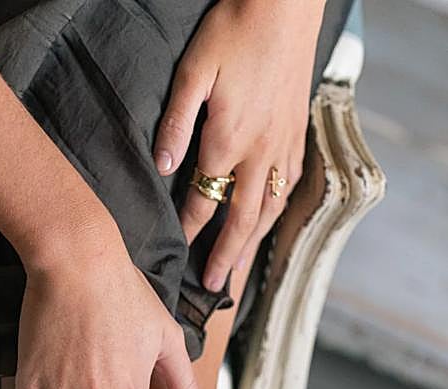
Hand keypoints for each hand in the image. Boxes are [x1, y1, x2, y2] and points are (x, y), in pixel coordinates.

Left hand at [153, 0, 324, 289]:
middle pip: (241, 220)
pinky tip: (268, 221)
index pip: (203, 201)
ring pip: (268, 209)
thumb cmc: (235, 31)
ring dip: (252, 243)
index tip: (176, 255)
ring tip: (238, 268)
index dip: (188, 231)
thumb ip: (177, 124)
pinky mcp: (298, 135)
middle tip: (213, 286)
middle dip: (224, 256)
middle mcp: (261, 153)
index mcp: (228, 141)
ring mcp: (284, 146)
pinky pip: (288, 187)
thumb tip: (163, 168)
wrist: (285, 3)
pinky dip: (275, 213)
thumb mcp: (194, 73)